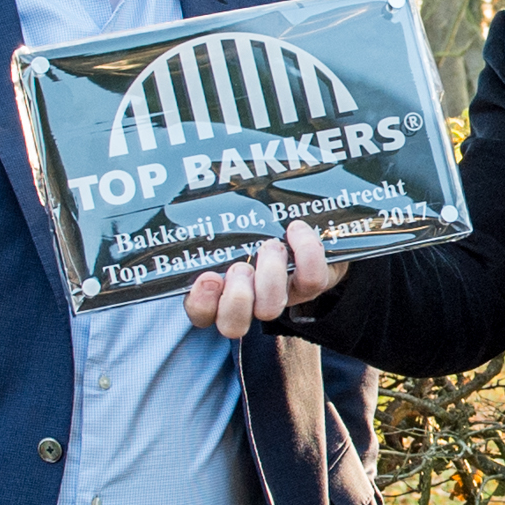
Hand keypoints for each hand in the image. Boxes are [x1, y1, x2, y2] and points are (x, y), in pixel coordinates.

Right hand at [183, 220, 342, 338]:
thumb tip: (190, 179)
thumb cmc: (260, 222)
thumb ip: (213, 211)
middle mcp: (249, 300)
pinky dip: (305, 252)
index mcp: (220, 288)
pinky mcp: (312, 285)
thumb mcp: (233, 218)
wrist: (315, 227)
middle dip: (235, 298)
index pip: (200, 313)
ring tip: (271, 245)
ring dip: (269, 275)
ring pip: (270, 308)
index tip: (208, 278)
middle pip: (232, 325)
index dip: (201, 303)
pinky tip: (296, 229)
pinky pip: (311, 280)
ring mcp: (280, 296)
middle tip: (241, 267)